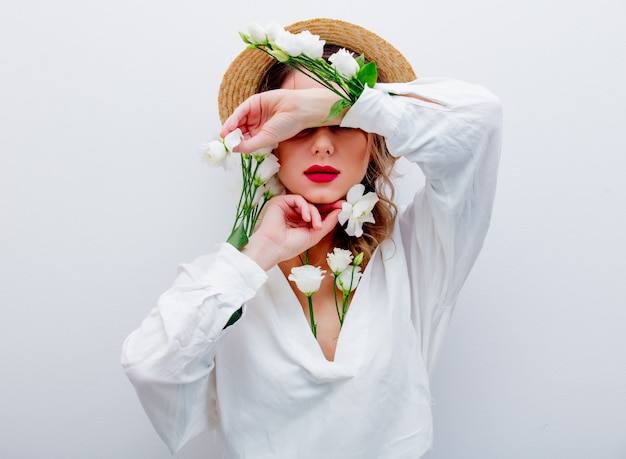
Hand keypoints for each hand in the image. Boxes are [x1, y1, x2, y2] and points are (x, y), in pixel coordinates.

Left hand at [220, 88, 342, 153]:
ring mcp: (255, 113)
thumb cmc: (288, 126)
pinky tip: (229, 126)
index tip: (227, 148)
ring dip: (230, 128)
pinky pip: (241, 111)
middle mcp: (257, 125)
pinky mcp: (254, 102)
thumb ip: (250, 145)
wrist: (299, 109)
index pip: (244, 140)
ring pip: (238, 121)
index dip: (235, 144)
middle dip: (231, 135)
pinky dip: (234, 119)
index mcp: (261, 135)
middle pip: (239, 130)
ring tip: (225, 135)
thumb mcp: (267, 139)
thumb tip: (233, 149)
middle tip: (223, 142)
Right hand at [241, 195, 342, 269]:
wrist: (274, 247)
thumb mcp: (315, 235)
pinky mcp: (281, 201)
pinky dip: (306, 208)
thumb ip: (328, 223)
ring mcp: (287, 207)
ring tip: (316, 226)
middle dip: (328, 206)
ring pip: (308, 203)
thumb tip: (340, 211)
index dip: (330, 210)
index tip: (342, 208)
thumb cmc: (291, 245)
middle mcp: (294, 213)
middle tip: (340, 205)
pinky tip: (306, 218)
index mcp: (301, 222)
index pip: (317, 213)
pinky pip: (299, 199)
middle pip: (314, 205)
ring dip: (315, 213)